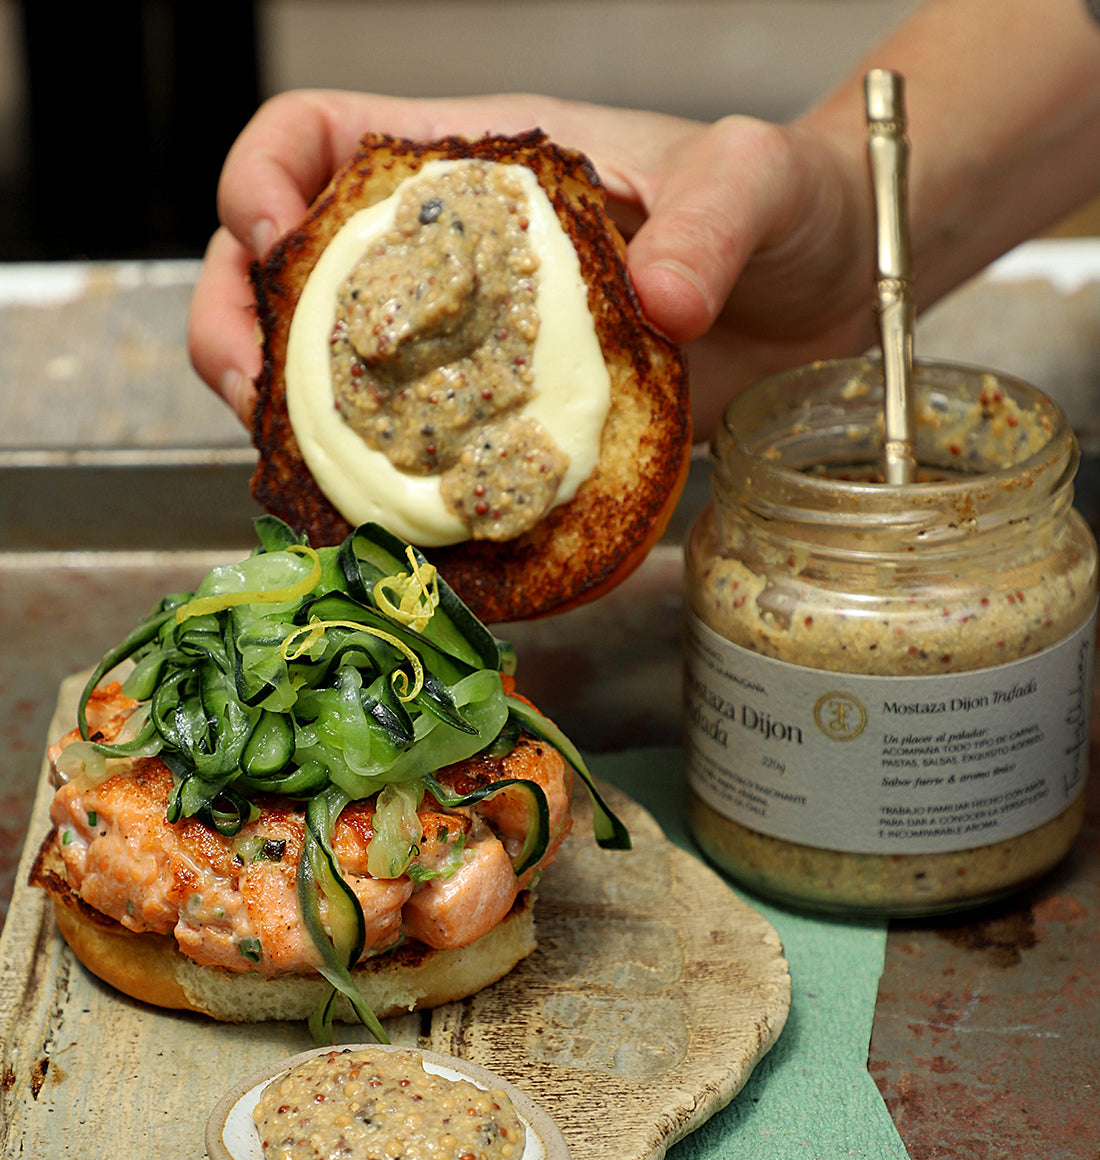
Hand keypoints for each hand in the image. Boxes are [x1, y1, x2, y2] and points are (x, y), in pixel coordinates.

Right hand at [187, 89, 876, 437]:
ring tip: (302, 476)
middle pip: (286, 276)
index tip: (266, 239)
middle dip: (233, 326)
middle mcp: (450, 263)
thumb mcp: (752, 184)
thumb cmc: (782, 209)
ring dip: (292, 432)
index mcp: (476, 170)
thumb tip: (664, 300)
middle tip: (245, 392)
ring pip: (333, 384)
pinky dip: (388, 499)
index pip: (320, 138)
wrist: (824, 297)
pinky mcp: (506, 434)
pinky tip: (394, 532)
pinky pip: (419, 466)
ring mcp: (471, 356)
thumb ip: (712, 220)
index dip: (262, 177)